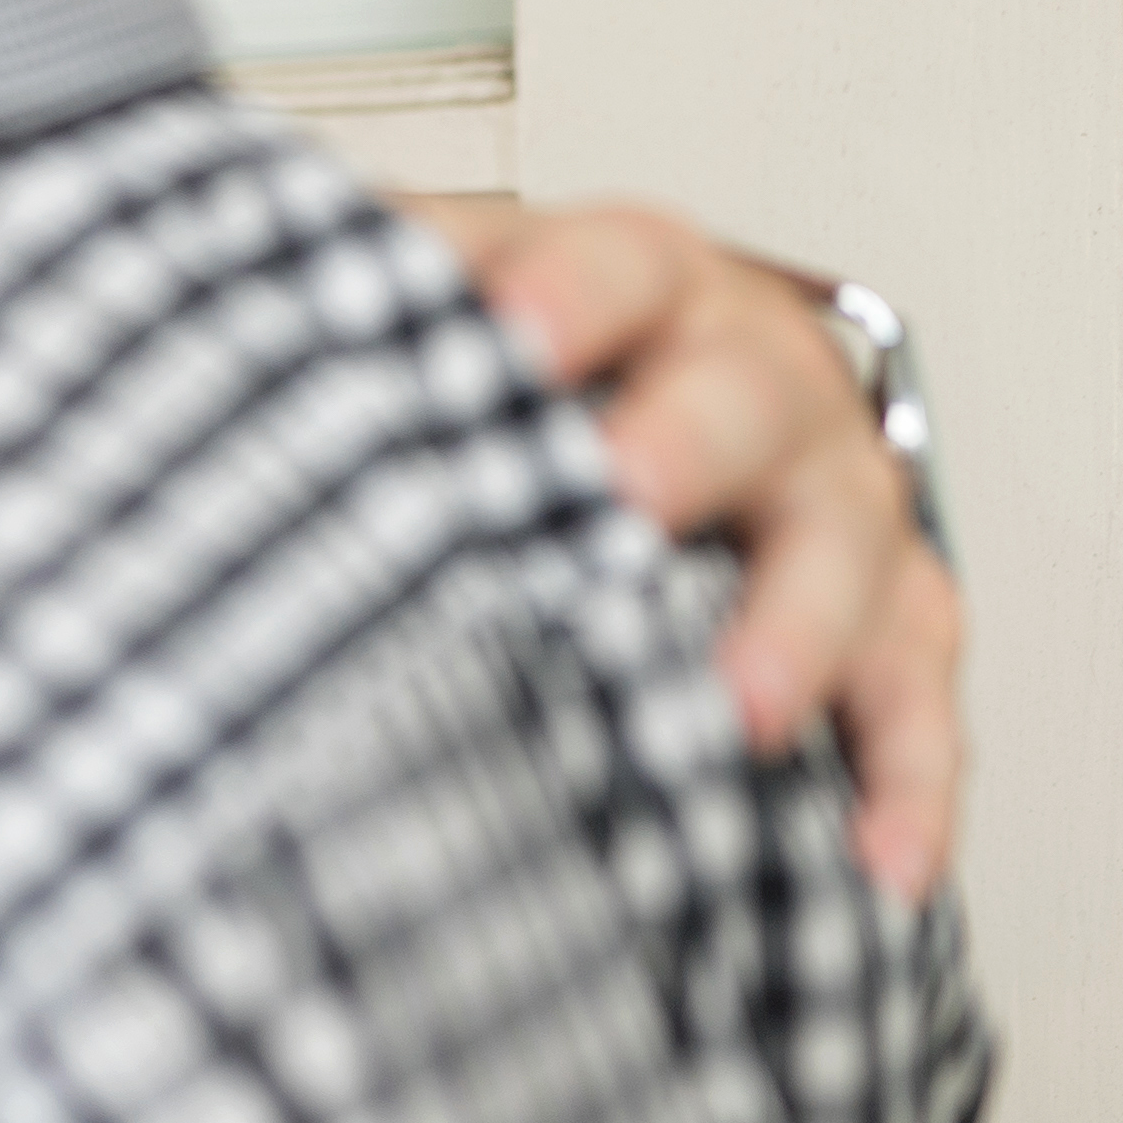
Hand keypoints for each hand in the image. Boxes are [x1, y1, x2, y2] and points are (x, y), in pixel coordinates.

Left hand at [410, 196, 962, 902]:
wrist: (619, 412)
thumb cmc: (504, 376)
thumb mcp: (416, 315)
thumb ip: (340, 309)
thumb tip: (208, 322)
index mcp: (640, 283)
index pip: (616, 266)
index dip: (567, 295)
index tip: (509, 340)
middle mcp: (757, 377)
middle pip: (753, 393)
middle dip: (689, 446)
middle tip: (624, 498)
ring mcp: (833, 500)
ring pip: (856, 552)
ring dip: (801, 631)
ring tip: (741, 708)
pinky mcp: (885, 621)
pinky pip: (914, 702)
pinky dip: (902, 779)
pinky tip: (876, 856)